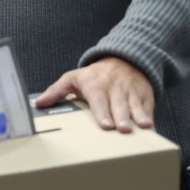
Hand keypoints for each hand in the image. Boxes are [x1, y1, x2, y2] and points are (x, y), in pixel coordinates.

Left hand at [35, 57, 153, 132]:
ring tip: (142, 127)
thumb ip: (56, 91)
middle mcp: (114, 88)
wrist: (124, 59)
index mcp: (95, 85)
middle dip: (121, 117)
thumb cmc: (95, 75)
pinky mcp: (145, 95)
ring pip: (135, 106)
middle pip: (118, 105)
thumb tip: (38, 103)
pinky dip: (150, 117)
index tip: (106, 125)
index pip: (99, 100)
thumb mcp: (73, 78)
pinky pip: (148, 108)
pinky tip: (152, 128)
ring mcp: (131, 92)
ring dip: (138, 117)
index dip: (102, 113)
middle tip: (122, 129)